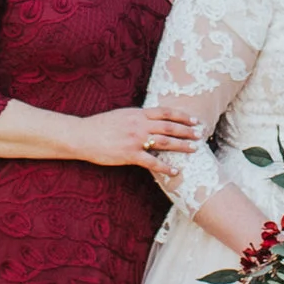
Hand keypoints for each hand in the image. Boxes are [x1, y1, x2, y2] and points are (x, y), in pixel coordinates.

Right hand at [77, 106, 200, 172]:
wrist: (83, 135)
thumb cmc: (100, 125)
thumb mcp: (122, 115)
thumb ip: (138, 117)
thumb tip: (151, 118)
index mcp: (138, 113)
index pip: (166, 112)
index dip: (182, 115)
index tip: (194, 119)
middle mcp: (140, 125)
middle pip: (170, 127)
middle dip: (187, 131)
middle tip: (201, 134)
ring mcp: (135, 140)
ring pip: (165, 142)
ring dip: (181, 146)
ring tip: (194, 150)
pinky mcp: (130, 155)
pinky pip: (152, 162)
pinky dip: (165, 167)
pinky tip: (175, 171)